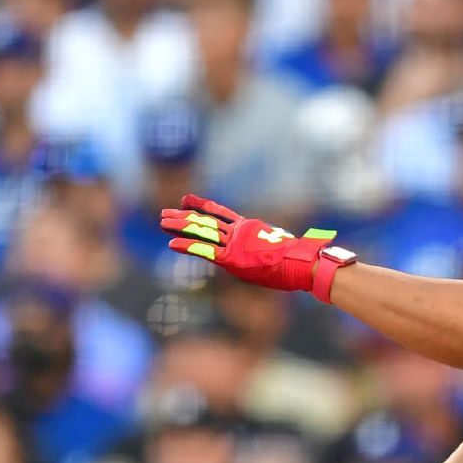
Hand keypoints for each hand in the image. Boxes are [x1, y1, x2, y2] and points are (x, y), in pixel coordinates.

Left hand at [160, 195, 335, 291]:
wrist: (300, 263)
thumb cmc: (296, 258)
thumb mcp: (279, 244)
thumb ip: (270, 241)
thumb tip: (281, 238)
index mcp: (248, 227)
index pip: (219, 213)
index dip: (201, 205)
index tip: (185, 200)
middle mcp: (238, 232)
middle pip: (205, 221)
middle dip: (183, 217)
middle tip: (165, 213)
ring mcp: (234, 244)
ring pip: (202, 231)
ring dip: (180, 227)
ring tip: (162, 222)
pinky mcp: (231, 258)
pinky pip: (205, 251)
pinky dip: (188, 246)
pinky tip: (172, 244)